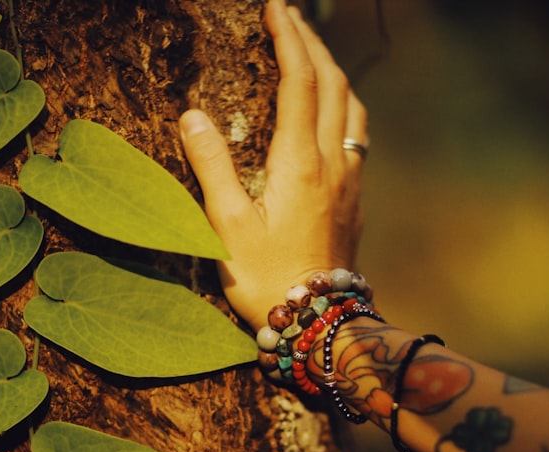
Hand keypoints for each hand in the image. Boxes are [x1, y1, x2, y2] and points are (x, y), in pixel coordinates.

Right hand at [180, 0, 367, 331]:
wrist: (320, 324)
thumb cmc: (267, 279)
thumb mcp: (226, 226)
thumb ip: (211, 166)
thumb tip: (192, 116)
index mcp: (300, 163)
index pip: (300, 82)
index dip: (289, 39)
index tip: (275, 8)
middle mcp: (332, 165)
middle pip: (334, 84)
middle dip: (313, 43)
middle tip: (289, 17)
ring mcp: (350, 183)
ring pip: (353, 109)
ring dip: (335, 72)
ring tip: (313, 54)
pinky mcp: (355, 202)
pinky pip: (357, 137)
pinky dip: (344, 106)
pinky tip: (331, 114)